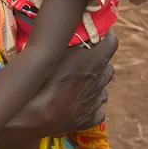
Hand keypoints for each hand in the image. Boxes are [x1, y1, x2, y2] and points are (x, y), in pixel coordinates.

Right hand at [0, 32, 116, 148]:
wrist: (36, 113)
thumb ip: (68, 41)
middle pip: (109, 65)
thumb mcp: (54, 51)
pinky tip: (79, 101)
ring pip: (104, 87)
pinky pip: (98, 107)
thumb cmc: (42, 78)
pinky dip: (92, 103)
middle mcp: (99, 79)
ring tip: (80, 81)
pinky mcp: (92, 118)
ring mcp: (97, 100)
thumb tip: (72, 30)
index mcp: (93, 60)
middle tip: (85, 58)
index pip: (112, 43)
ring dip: (96, 82)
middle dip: (101, 61)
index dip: (107, 37)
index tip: (100, 35)